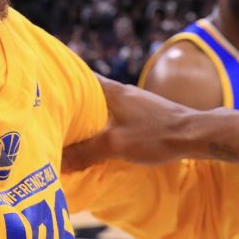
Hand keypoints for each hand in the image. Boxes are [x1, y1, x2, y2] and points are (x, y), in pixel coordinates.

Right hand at [63, 74, 195, 171]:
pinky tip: (102, 138)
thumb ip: (85, 152)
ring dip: (89, 115)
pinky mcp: (145, 113)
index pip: (78, 77)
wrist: (195, 134)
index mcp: (112, 91)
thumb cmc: (156, 135)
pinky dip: (104, 123)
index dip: (60, 82)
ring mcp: (135, 101)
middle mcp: (122, 91)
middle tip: (52, 116)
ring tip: (72, 131)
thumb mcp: (115, 145)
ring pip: (103, 105)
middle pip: (88, 93)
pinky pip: (116, 114)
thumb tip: (57, 161)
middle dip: (71, 103)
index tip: (43, 87)